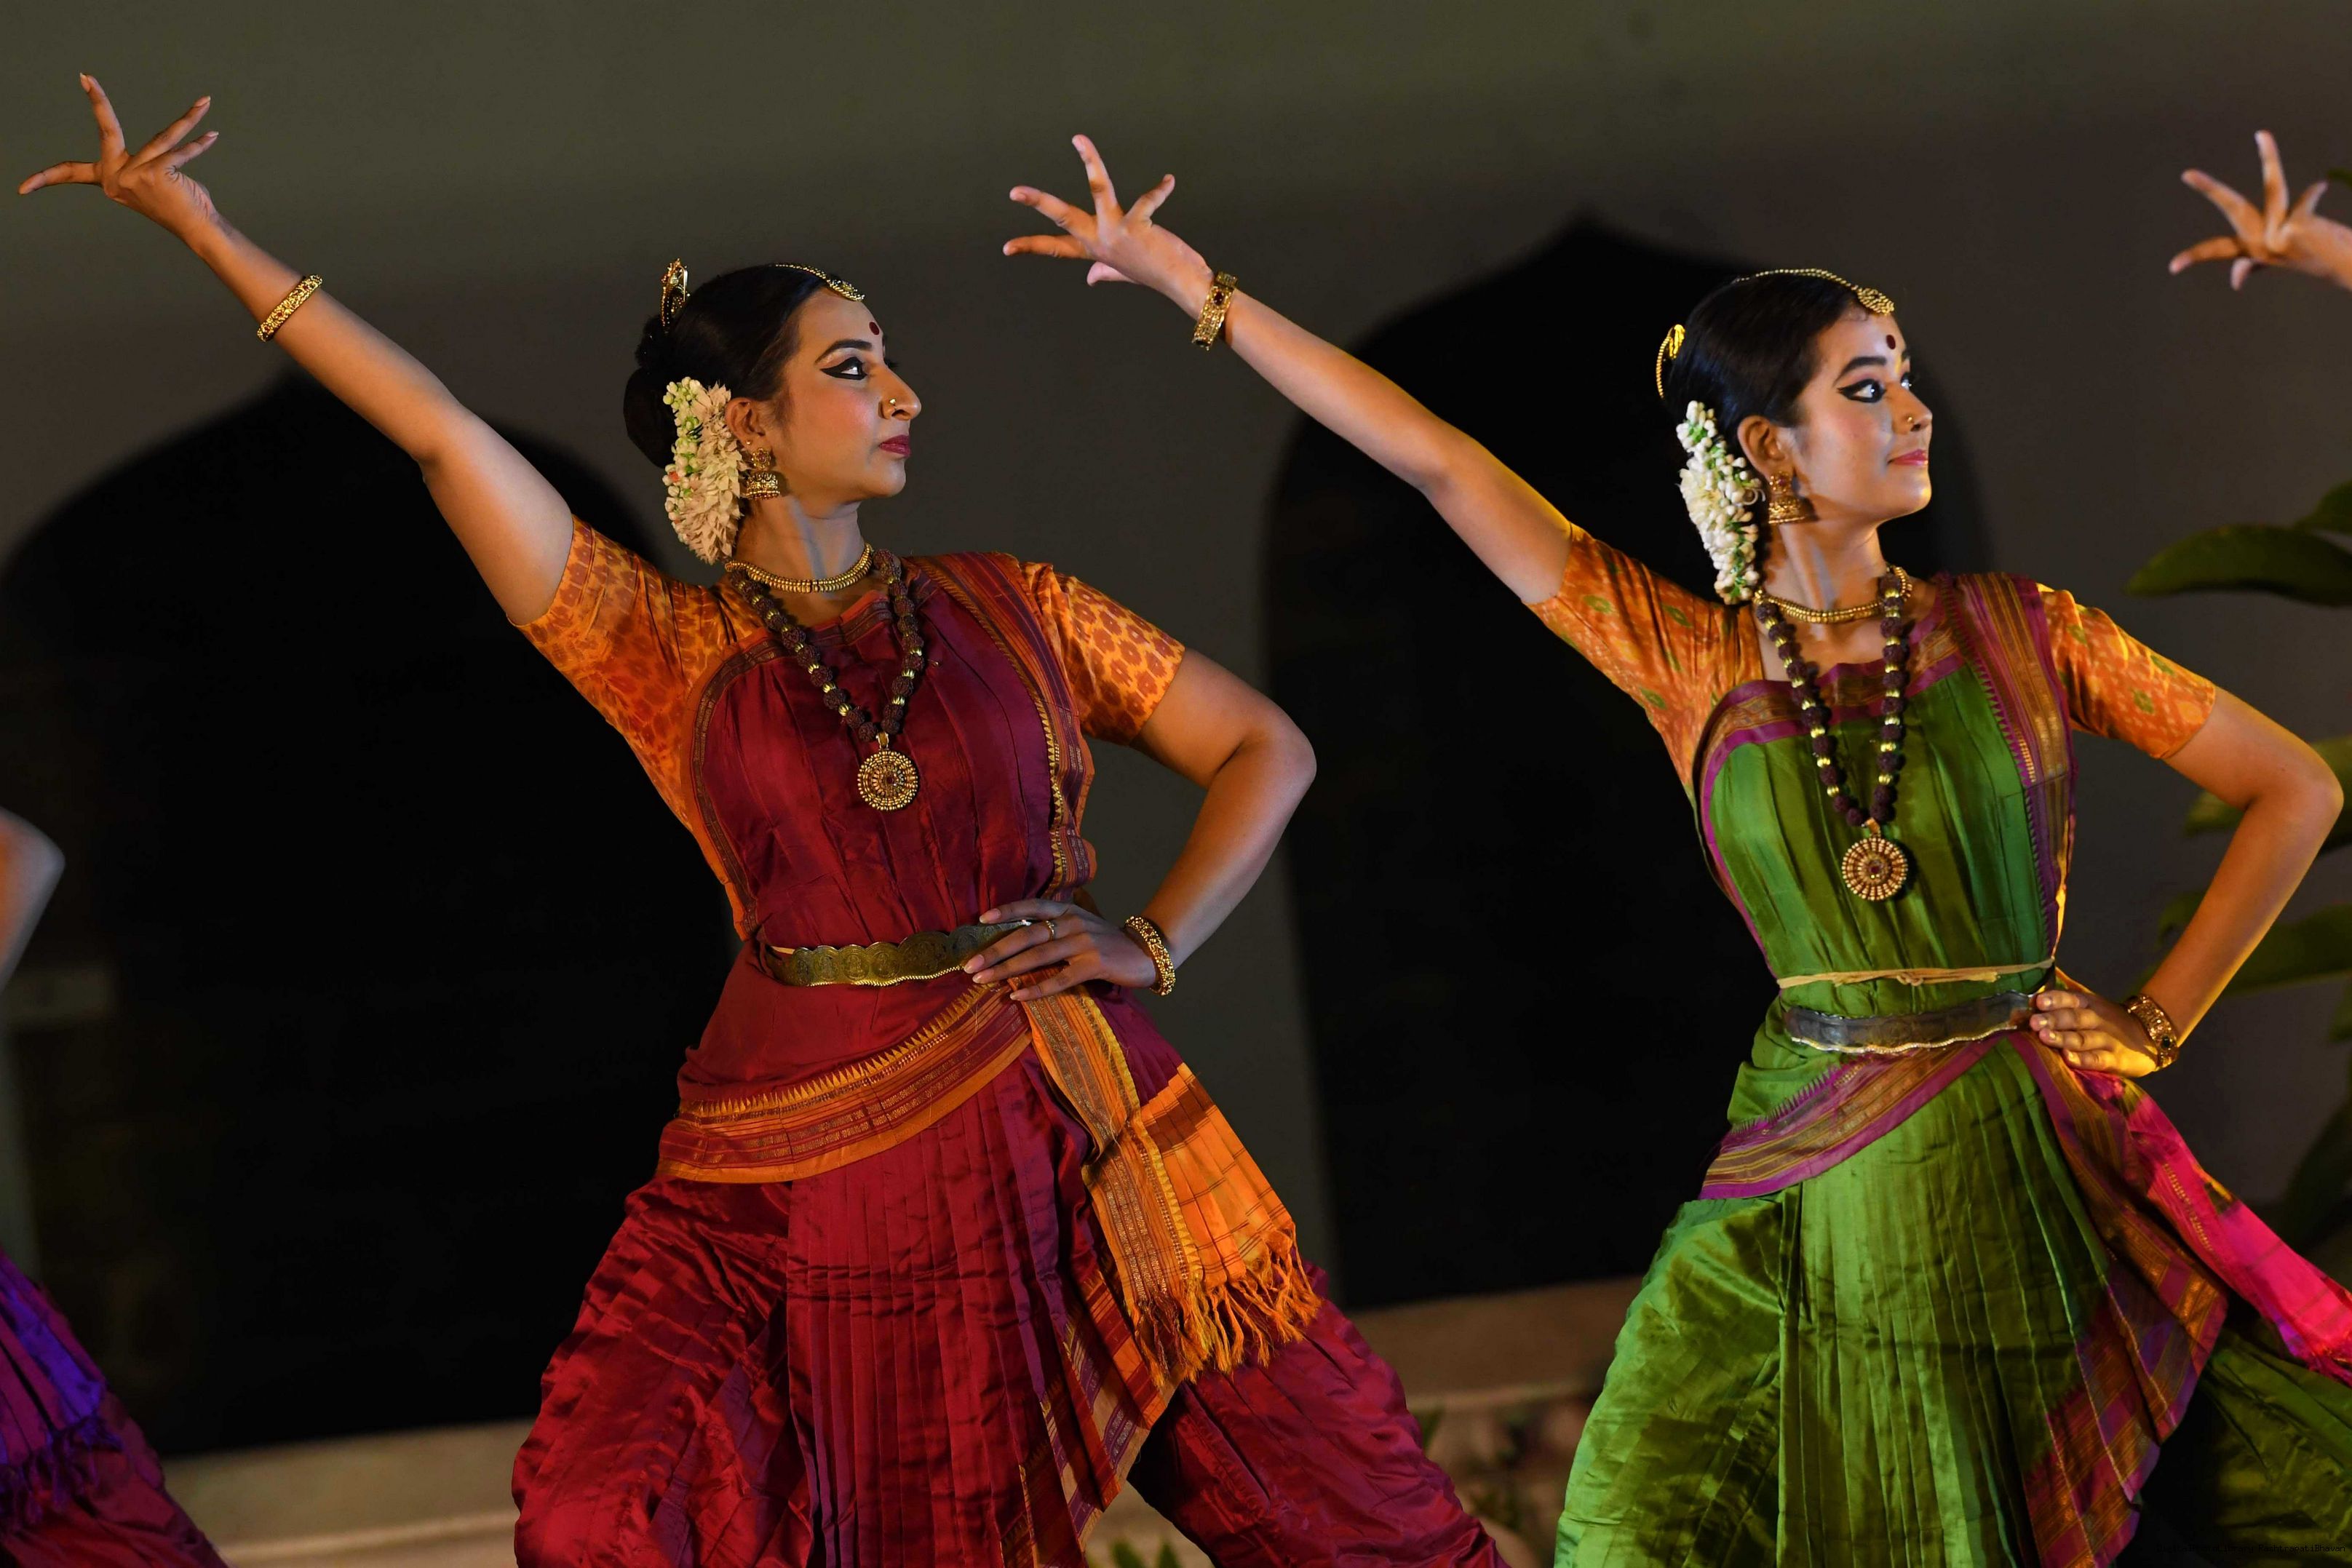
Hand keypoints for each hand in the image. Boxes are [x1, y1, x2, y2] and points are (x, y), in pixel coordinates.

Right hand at [18, 76, 223, 242]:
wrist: (198, 229)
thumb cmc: (179, 204)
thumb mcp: (154, 180)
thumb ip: (150, 160)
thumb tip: (167, 142)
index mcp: (110, 181)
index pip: (70, 173)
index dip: (46, 177)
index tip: (23, 187)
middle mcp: (118, 178)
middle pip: (106, 130)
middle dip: (96, 101)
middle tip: (86, 77)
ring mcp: (135, 176)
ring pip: (163, 137)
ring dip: (187, 119)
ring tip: (204, 102)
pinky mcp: (156, 174)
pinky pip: (180, 152)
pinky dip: (198, 144)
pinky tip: (212, 134)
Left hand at [963, 898, 1158, 1001]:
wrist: (1146, 952)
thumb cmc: (1106, 942)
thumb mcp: (1080, 925)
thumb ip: (1054, 928)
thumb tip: (1015, 940)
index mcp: (1067, 911)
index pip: (1031, 907)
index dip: (1006, 911)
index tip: (980, 920)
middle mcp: (1072, 923)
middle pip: (1027, 935)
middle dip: (995, 950)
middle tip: (969, 964)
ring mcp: (1083, 944)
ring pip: (1038, 956)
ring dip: (1007, 969)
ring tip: (983, 979)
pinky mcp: (1094, 965)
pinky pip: (1059, 979)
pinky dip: (1036, 988)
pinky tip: (1016, 995)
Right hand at [1004, 135, 1215, 313]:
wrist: (1181, 284)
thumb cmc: (1155, 274)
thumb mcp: (1124, 273)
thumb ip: (1105, 273)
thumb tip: (1091, 279)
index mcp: (1094, 250)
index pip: (1055, 248)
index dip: (1030, 247)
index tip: (1006, 248)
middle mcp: (1100, 241)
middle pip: (1063, 217)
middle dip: (1038, 202)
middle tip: (1014, 191)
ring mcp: (1115, 233)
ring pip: (1098, 190)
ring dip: (1089, 161)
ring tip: (1079, 139)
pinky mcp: (1136, 227)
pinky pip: (1146, 199)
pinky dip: (1159, 190)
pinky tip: (1168, 181)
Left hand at [2030, 982, 2163, 1078]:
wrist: (2150, 1036)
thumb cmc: (2108, 1019)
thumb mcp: (2090, 1002)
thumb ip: (2066, 992)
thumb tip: (2039, 969)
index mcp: (2089, 1003)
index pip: (2071, 998)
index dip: (2055, 999)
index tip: (2038, 1001)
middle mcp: (2097, 1019)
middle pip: (2074, 1018)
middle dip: (2053, 1019)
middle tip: (2033, 1022)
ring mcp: (2107, 1040)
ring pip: (2083, 1038)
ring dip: (2063, 1038)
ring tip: (2044, 1037)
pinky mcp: (2115, 1060)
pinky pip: (2098, 1059)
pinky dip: (2082, 1059)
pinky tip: (2067, 1059)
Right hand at [2171, 130, 2351, 293]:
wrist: (2347, 265)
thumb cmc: (2316, 258)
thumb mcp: (2281, 259)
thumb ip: (2255, 264)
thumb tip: (2236, 281)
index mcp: (2256, 249)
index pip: (2218, 250)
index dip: (2194, 256)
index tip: (2172, 267)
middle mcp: (2263, 245)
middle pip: (2233, 208)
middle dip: (2210, 189)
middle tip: (2187, 173)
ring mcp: (2277, 238)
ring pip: (2272, 188)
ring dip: (2268, 158)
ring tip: (2262, 135)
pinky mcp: (2295, 229)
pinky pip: (2304, 201)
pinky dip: (2312, 194)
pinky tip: (2320, 187)